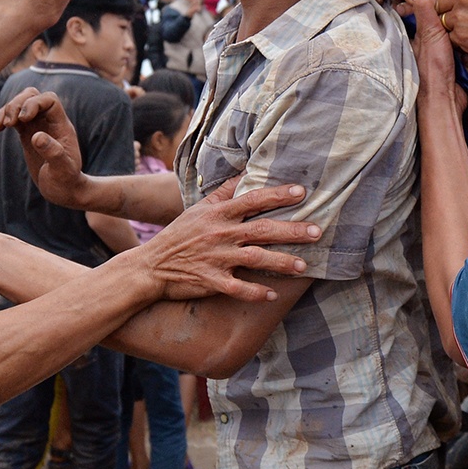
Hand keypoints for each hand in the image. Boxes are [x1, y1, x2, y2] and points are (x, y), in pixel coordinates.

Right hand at [0, 87, 95, 210]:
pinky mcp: (26, 134)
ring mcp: (37, 127)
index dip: (34, 103)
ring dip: (6, 110)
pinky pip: (13, 118)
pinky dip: (1, 119)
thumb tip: (37, 137)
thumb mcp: (63, 169)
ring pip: (20, 104)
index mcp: (62, 126)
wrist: (63, 190)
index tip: (23, 119)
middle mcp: (49, 122)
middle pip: (32, 96)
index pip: (49, 100)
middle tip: (9, 124)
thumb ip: (53, 152)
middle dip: (17, 104)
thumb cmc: (66, 181)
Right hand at [138, 179, 319, 300]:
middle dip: (291, 231)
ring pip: (255, 259)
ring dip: (281, 262)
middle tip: (316, 232)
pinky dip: (256, 292)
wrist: (151, 267)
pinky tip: (273, 295)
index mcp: (218, 214)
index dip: (277, 196)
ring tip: (304, 266)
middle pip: (262, 230)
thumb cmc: (179, 236)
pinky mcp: (211, 281)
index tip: (301, 193)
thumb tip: (244, 173)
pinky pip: (238, 288)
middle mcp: (220, 234)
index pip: (252, 200)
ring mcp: (216, 258)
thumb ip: (223, 193)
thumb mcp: (198, 209)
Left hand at [399, 0, 465, 123]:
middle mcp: (423, 35)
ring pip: (443, 19)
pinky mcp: (449, 54)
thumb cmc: (433, 70)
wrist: (446, 100)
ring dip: (450, 5)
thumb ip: (427, 10)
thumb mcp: (431, 35)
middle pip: (429, 6)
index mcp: (414, 28)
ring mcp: (436, 45)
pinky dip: (459, 23)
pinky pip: (454, 33)